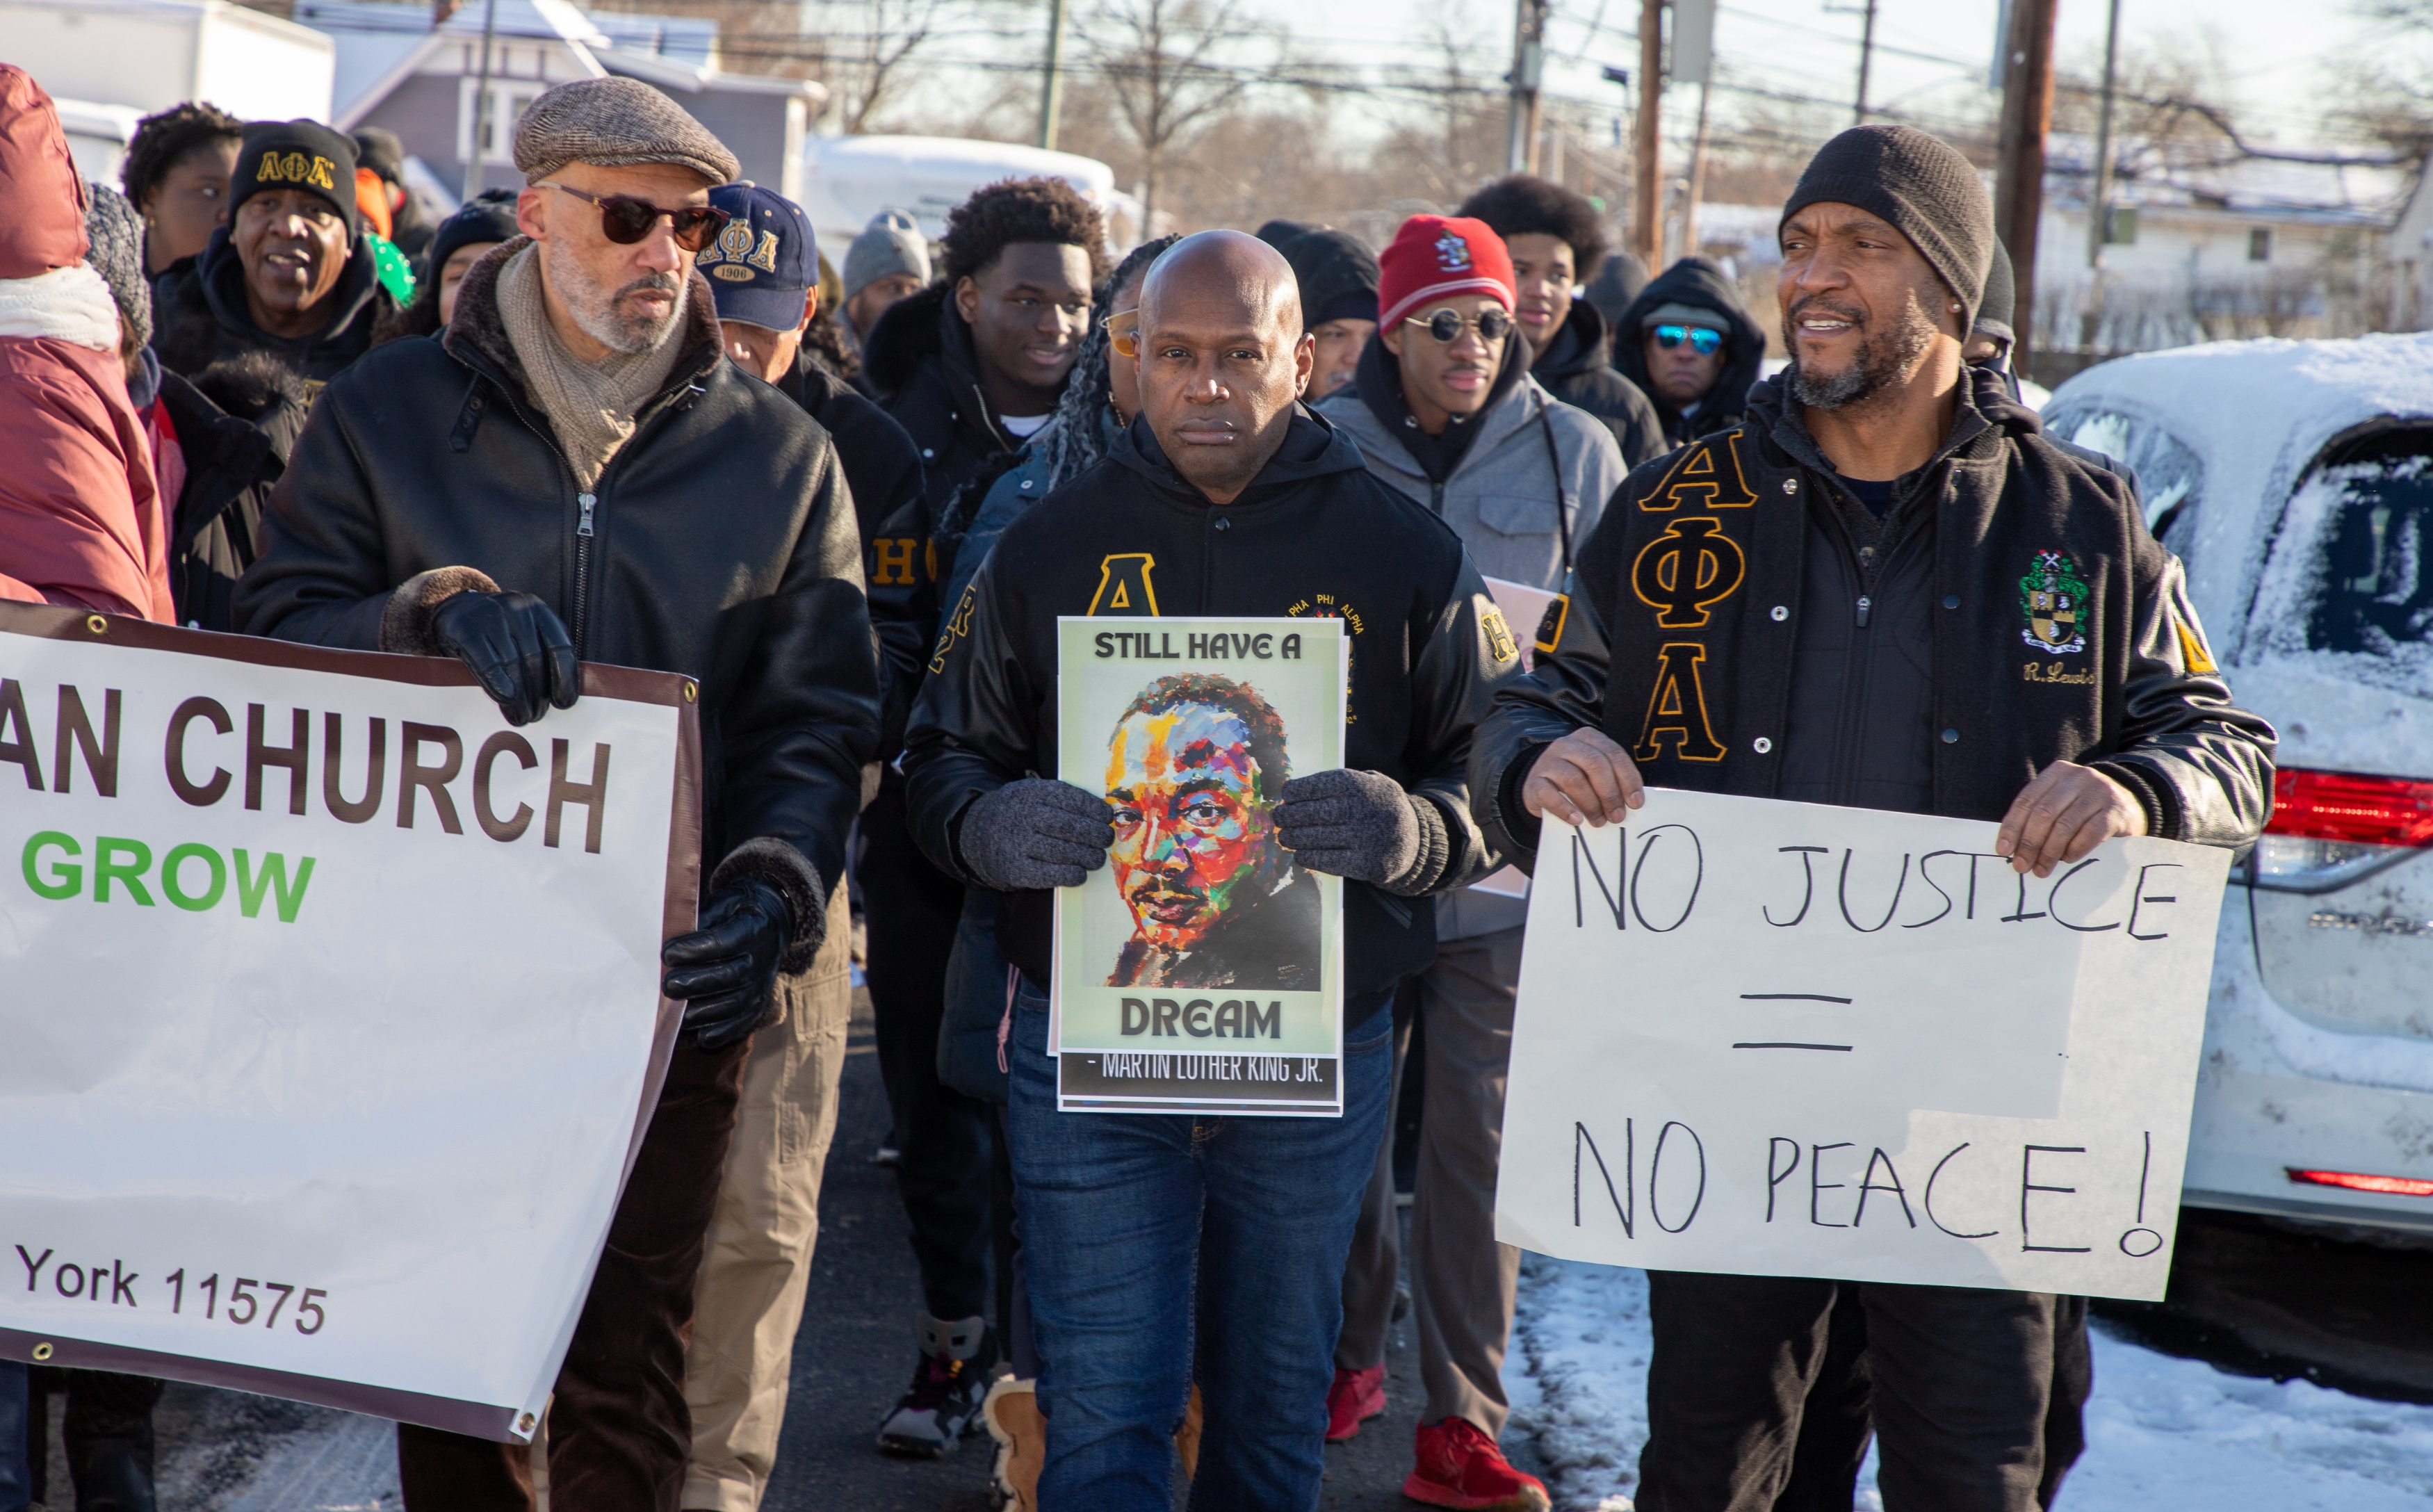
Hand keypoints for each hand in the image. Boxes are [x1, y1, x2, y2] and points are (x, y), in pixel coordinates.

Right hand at [431, 591, 579, 726]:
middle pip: (535, 660)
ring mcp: (490, 615)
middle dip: (537, 694)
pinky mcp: (465, 628)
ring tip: (520, 716)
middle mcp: (517, 609)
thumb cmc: (497, 632)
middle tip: (535, 716)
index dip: (565, 679)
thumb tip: (557, 698)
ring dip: (518, 698)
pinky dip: (498, 684)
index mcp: (538, 610)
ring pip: (512, 664)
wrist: (454, 608)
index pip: (561, 647)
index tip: (564, 703)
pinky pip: (487, 662)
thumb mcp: (522, 634)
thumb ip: (541, 655)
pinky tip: (505, 699)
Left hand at [662, 879, 794, 1050]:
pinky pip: (744, 1021)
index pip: (725, 941)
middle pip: (731, 975)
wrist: (774, 923)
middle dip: (697, 983)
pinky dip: (724, 1032)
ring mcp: (763, 983)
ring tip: (676, 1014)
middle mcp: (763, 958)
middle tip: (667, 985)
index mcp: (755, 927)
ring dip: (705, 1011)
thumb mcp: (725, 902)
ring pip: (736, 1003)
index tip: (667, 953)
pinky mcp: (760, 1002)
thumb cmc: (738, 911)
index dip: (696, 949)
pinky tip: (702, 1038)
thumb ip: (703, 916)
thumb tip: (672, 933)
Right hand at [960, 778, 1115, 890]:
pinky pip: (1049, 874)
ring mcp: (1017, 843)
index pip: (1068, 798)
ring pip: (1062, 852)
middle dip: (1095, 834)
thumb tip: (1102, 812)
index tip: (1107, 816)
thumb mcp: (1031, 794)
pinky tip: (1080, 873)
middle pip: (1068, 826)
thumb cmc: (1017, 813)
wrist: (978, 834)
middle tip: (1106, 839)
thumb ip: (1059, 799)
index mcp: (1030, 793)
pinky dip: (1070, 875)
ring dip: (1087, 857)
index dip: (1093, 808)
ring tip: (1097, 858)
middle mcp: (1022, 816)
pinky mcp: (1015, 869)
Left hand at [1274, 768, 1418, 884]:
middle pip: (1318, 812)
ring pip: (1320, 838)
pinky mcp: (1367, 863)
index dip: (1300, 790)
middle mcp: (1365, 810)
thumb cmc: (1381, 807)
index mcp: (1364, 786)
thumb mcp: (1373, 782)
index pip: (1324, 785)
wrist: (1416, 840)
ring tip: (1284, 837)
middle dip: (1291, 815)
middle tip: (1278, 817)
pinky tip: (1300, 855)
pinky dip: (1311, 859)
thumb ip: (1343, 781)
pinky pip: (1331, 861)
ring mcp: (1366, 838)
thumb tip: (1296, 790)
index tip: (1286, 794)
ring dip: (1296, 838)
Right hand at [1522, 728, 1643, 826]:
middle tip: (1617, 817)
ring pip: (1574, 779)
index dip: (1628, 779)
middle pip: (1595, 764)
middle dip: (1610, 793)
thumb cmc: (1577, 782)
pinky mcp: (1533, 782)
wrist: (1541, 788)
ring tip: (1599, 822)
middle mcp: (1567, 744)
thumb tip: (1636, 801)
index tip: (1636, 803)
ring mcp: (1547, 762)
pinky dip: (1565, 809)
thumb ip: (1614, 780)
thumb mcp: (1596, 774)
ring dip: (1591, 804)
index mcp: (1588, 738)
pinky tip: (1576, 820)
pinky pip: (1549, 795)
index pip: (1613, 753)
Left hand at [1995, 761, 2146, 877]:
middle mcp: (2078, 778)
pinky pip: (2089, 834)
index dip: (2012, 826)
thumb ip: (2039, 815)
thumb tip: (2012, 846)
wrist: (2132, 803)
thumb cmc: (2085, 808)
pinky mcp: (2115, 811)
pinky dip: (2074, 850)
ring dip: (2049, 851)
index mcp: (2057, 772)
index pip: (2027, 800)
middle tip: (2022, 865)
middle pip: (2043, 813)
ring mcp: (2099, 792)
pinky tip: (2067, 860)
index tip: (2003, 850)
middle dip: (2029, 842)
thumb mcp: (2062, 801)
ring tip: (2042, 869)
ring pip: (2064, 825)